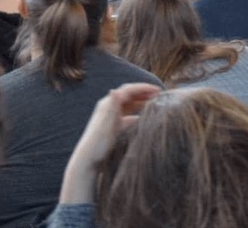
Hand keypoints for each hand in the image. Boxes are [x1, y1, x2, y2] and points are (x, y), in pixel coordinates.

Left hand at [59, 83, 161, 203]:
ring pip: (128, 105)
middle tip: (159, 94)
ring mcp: (110, 117)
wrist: (88, 160)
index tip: (158, 90)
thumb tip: (115, 90)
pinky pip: (127, 116)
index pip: (128, 90)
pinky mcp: (112, 127)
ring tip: (155, 104)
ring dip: (141, 102)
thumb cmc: (98, 143)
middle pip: (129, 95)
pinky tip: (143, 120)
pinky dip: (137, 114)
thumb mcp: (107, 125)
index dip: (143, 87)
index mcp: (108, 104)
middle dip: (143, 93)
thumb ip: (112, 107)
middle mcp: (108, 107)